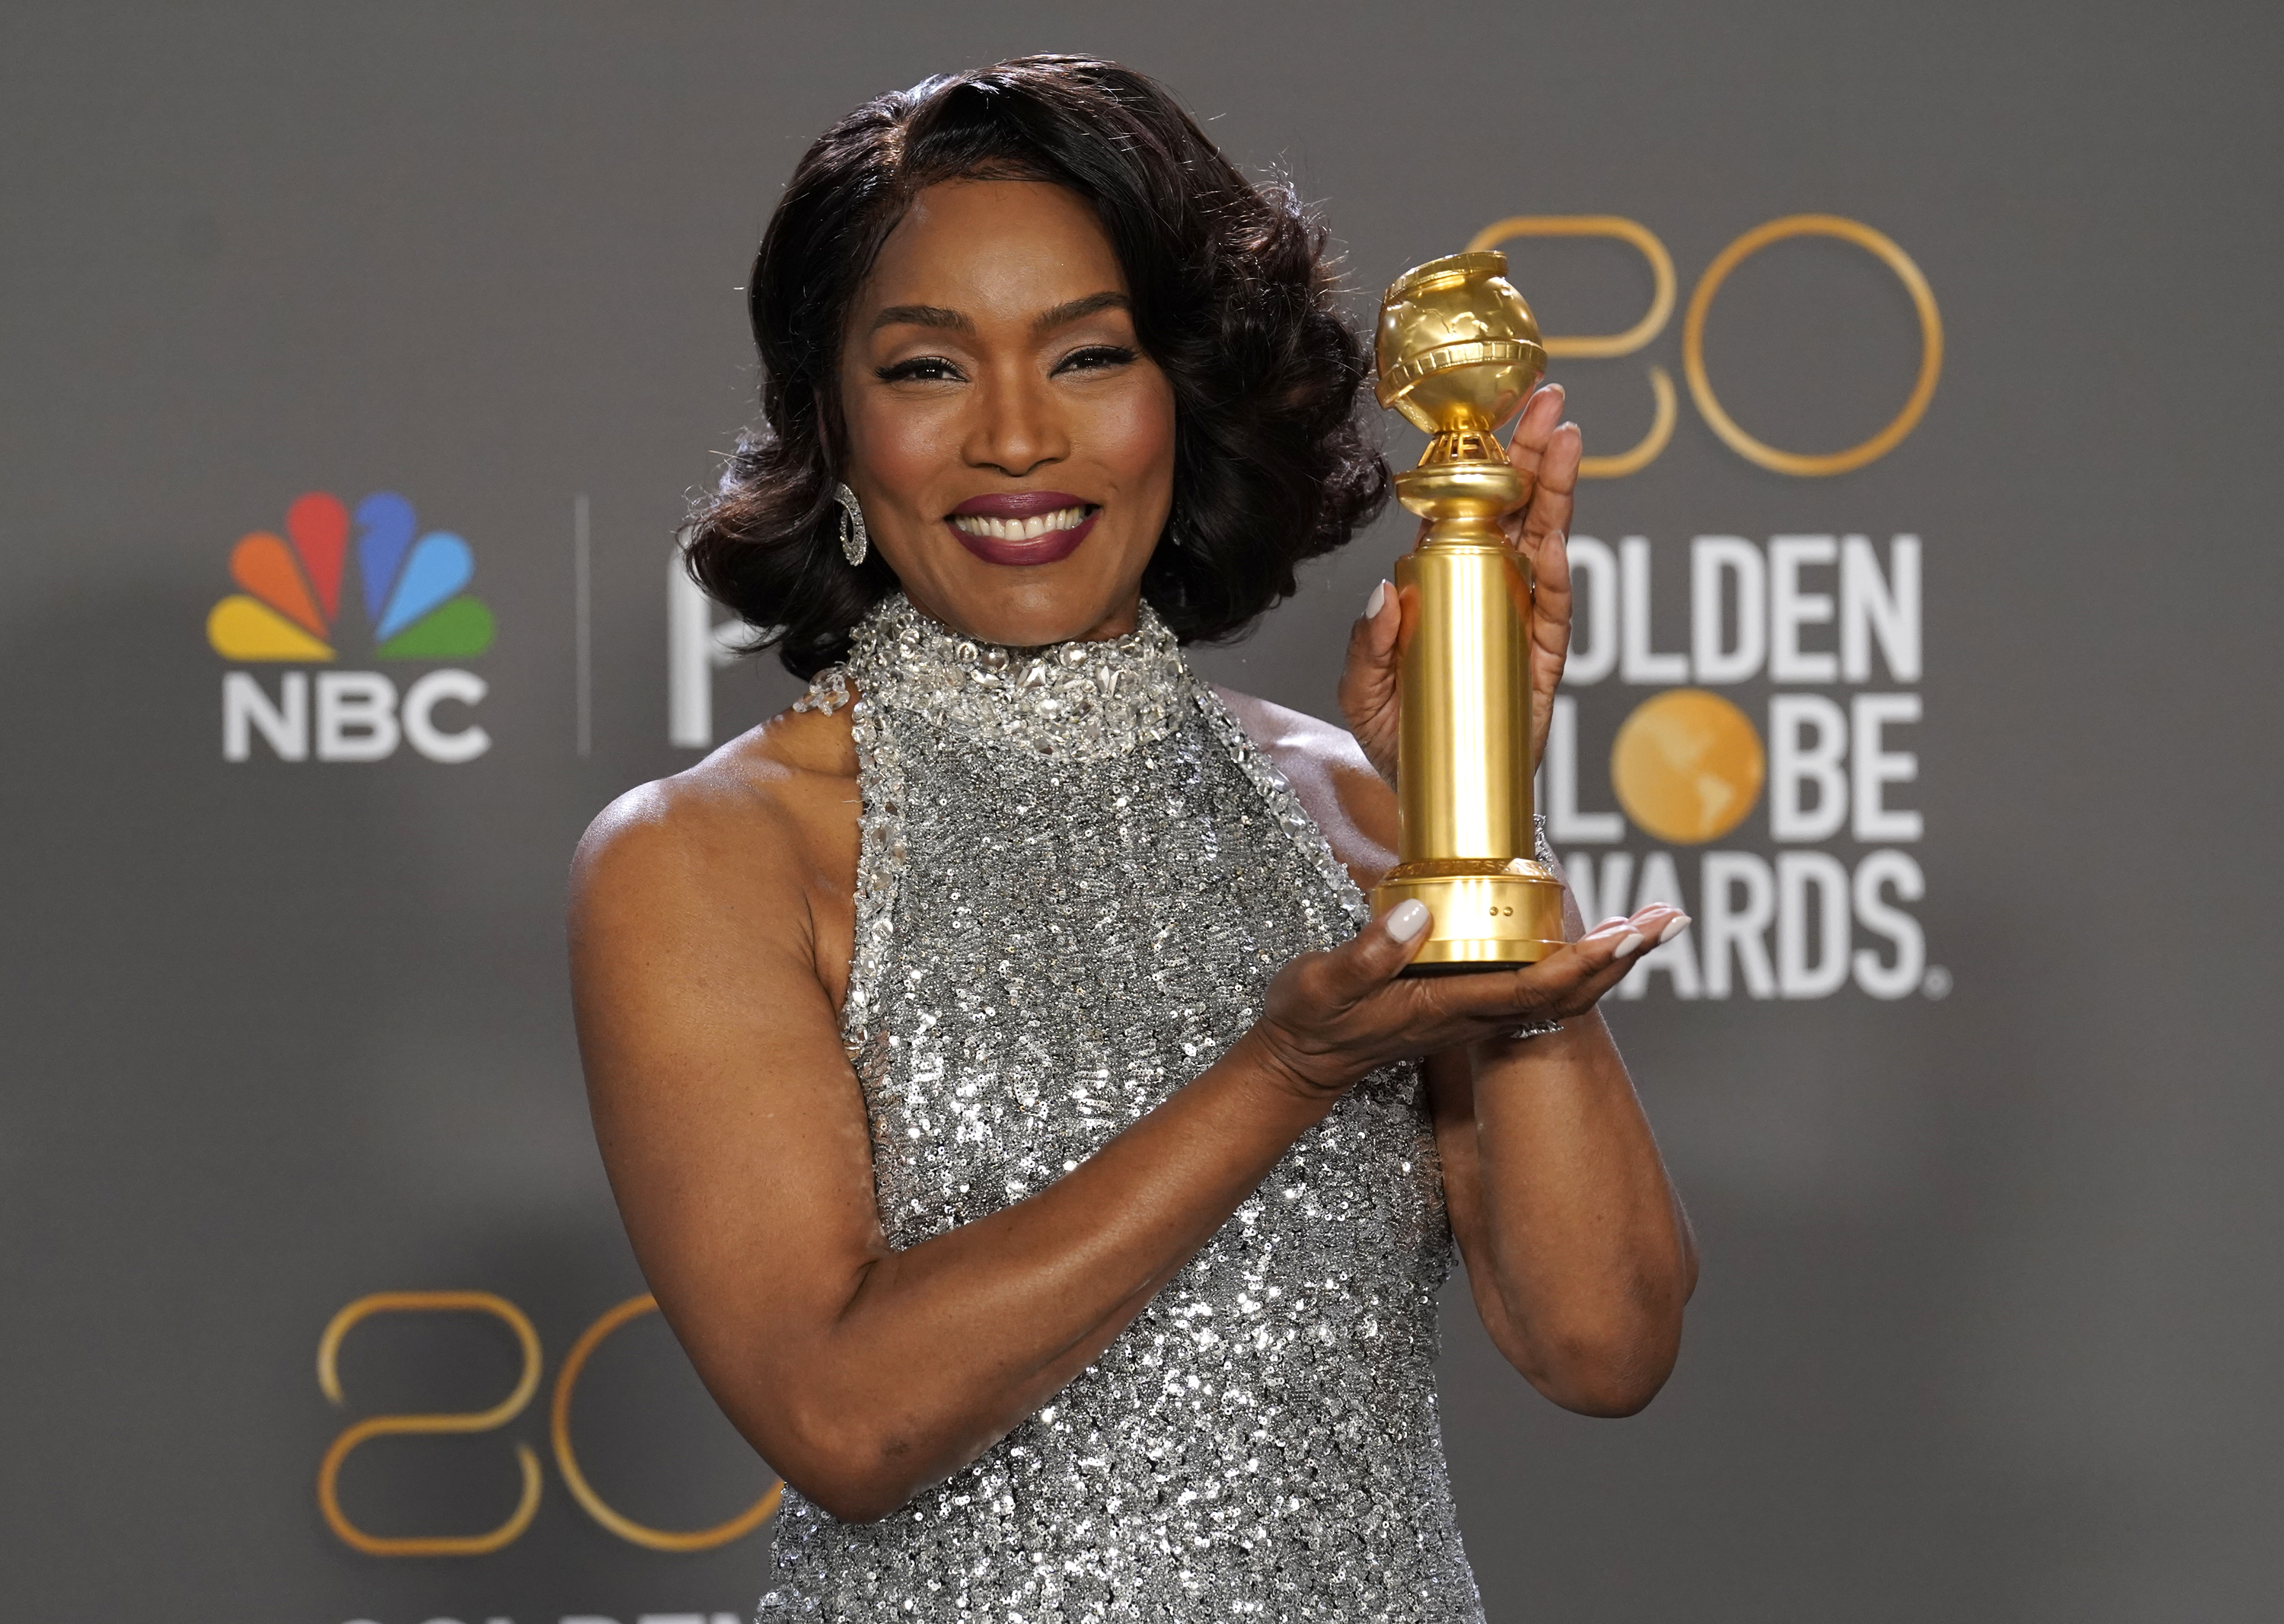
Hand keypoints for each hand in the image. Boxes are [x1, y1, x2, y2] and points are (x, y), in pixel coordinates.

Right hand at [1252, 896, 1689, 1097]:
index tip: (1630, 931)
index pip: (1535, 987)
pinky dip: (1579, 962)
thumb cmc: (1310, 1023)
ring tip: (1653, 921)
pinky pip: (1540, 985)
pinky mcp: (1470, 1001)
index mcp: (1448, 1006)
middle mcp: (1474, 1013)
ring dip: (1611, 958)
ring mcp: (1476, 1011)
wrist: (1303, 1063)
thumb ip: (1365, 955)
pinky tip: (1595, 940)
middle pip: (1569, 993)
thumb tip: (1415, 915)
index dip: (1587, 960)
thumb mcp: (1321, 985)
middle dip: (1622, 956)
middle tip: (1671, 918)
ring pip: (1561, 991)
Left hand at [1339, 383, 1583, 784]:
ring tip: (1567, 438)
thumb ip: (1366, 648)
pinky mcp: (1543, 654)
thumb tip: (1383, 596)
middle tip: (1549, 400)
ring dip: (1555, 489)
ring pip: (1543, 539)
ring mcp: (1519, 615)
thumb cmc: (1397, 737)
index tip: (1486, 412)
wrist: (1432, 796)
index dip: (1474, 461)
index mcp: (1440, 577)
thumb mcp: (1361, 692)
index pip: (1461, 506)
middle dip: (1531, 452)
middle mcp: (1486, 584)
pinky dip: (1556, 564)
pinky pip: (1553, 603)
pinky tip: (1557, 527)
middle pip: (1514, 506)